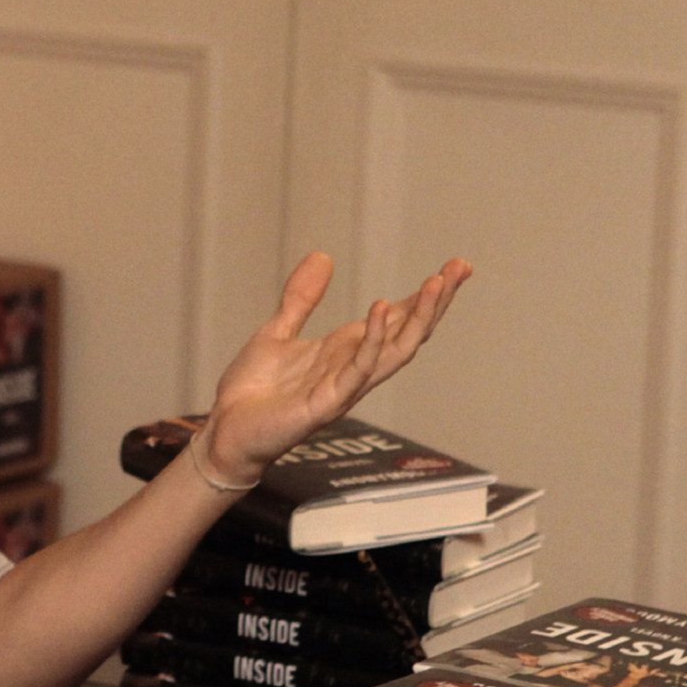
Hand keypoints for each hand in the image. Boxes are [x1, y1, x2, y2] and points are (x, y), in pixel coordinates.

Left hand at [200, 252, 471, 485]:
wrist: (225, 430)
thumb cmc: (253, 392)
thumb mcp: (277, 332)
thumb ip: (302, 298)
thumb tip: (323, 256)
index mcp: (345, 352)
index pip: (397, 321)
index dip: (425, 296)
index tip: (454, 267)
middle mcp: (353, 370)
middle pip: (408, 334)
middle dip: (436, 302)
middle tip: (461, 268)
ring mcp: (343, 388)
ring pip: (395, 352)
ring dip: (419, 317)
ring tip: (437, 283)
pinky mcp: (324, 404)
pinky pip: (358, 371)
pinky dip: (373, 341)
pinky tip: (382, 310)